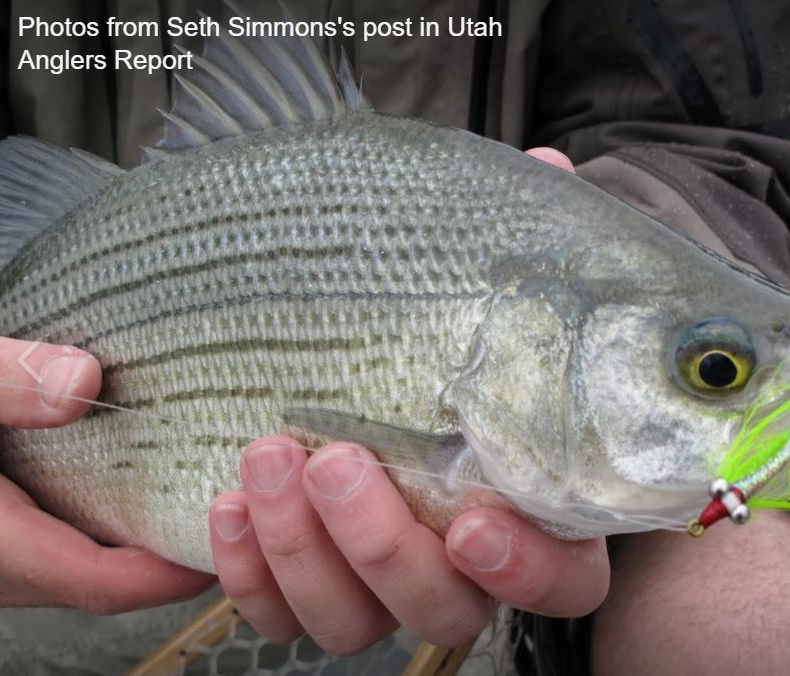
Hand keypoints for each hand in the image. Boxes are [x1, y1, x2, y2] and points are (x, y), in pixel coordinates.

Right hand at [0, 336, 213, 611]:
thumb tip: (84, 381)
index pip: (100, 582)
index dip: (174, 573)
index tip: (235, 542)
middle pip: (98, 583)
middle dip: (169, 561)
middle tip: (237, 514)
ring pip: (74, 569)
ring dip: (135, 546)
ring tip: (198, 495)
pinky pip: (53, 548)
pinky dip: (99, 527)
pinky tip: (130, 482)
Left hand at [209, 148, 610, 653]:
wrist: (310, 342)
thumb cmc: (409, 315)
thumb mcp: (460, 268)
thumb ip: (516, 233)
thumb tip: (551, 168)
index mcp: (518, 502)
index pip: (561, 576)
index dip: (526, 567)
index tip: (474, 519)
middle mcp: (449, 556)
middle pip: (444, 608)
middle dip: (383, 544)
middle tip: (335, 455)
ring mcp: (369, 574)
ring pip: (354, 622)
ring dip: (307, 550)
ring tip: (269, 451)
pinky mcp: (298, 578)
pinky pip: (278, 616)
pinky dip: (249, 572)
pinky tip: (228, 502)